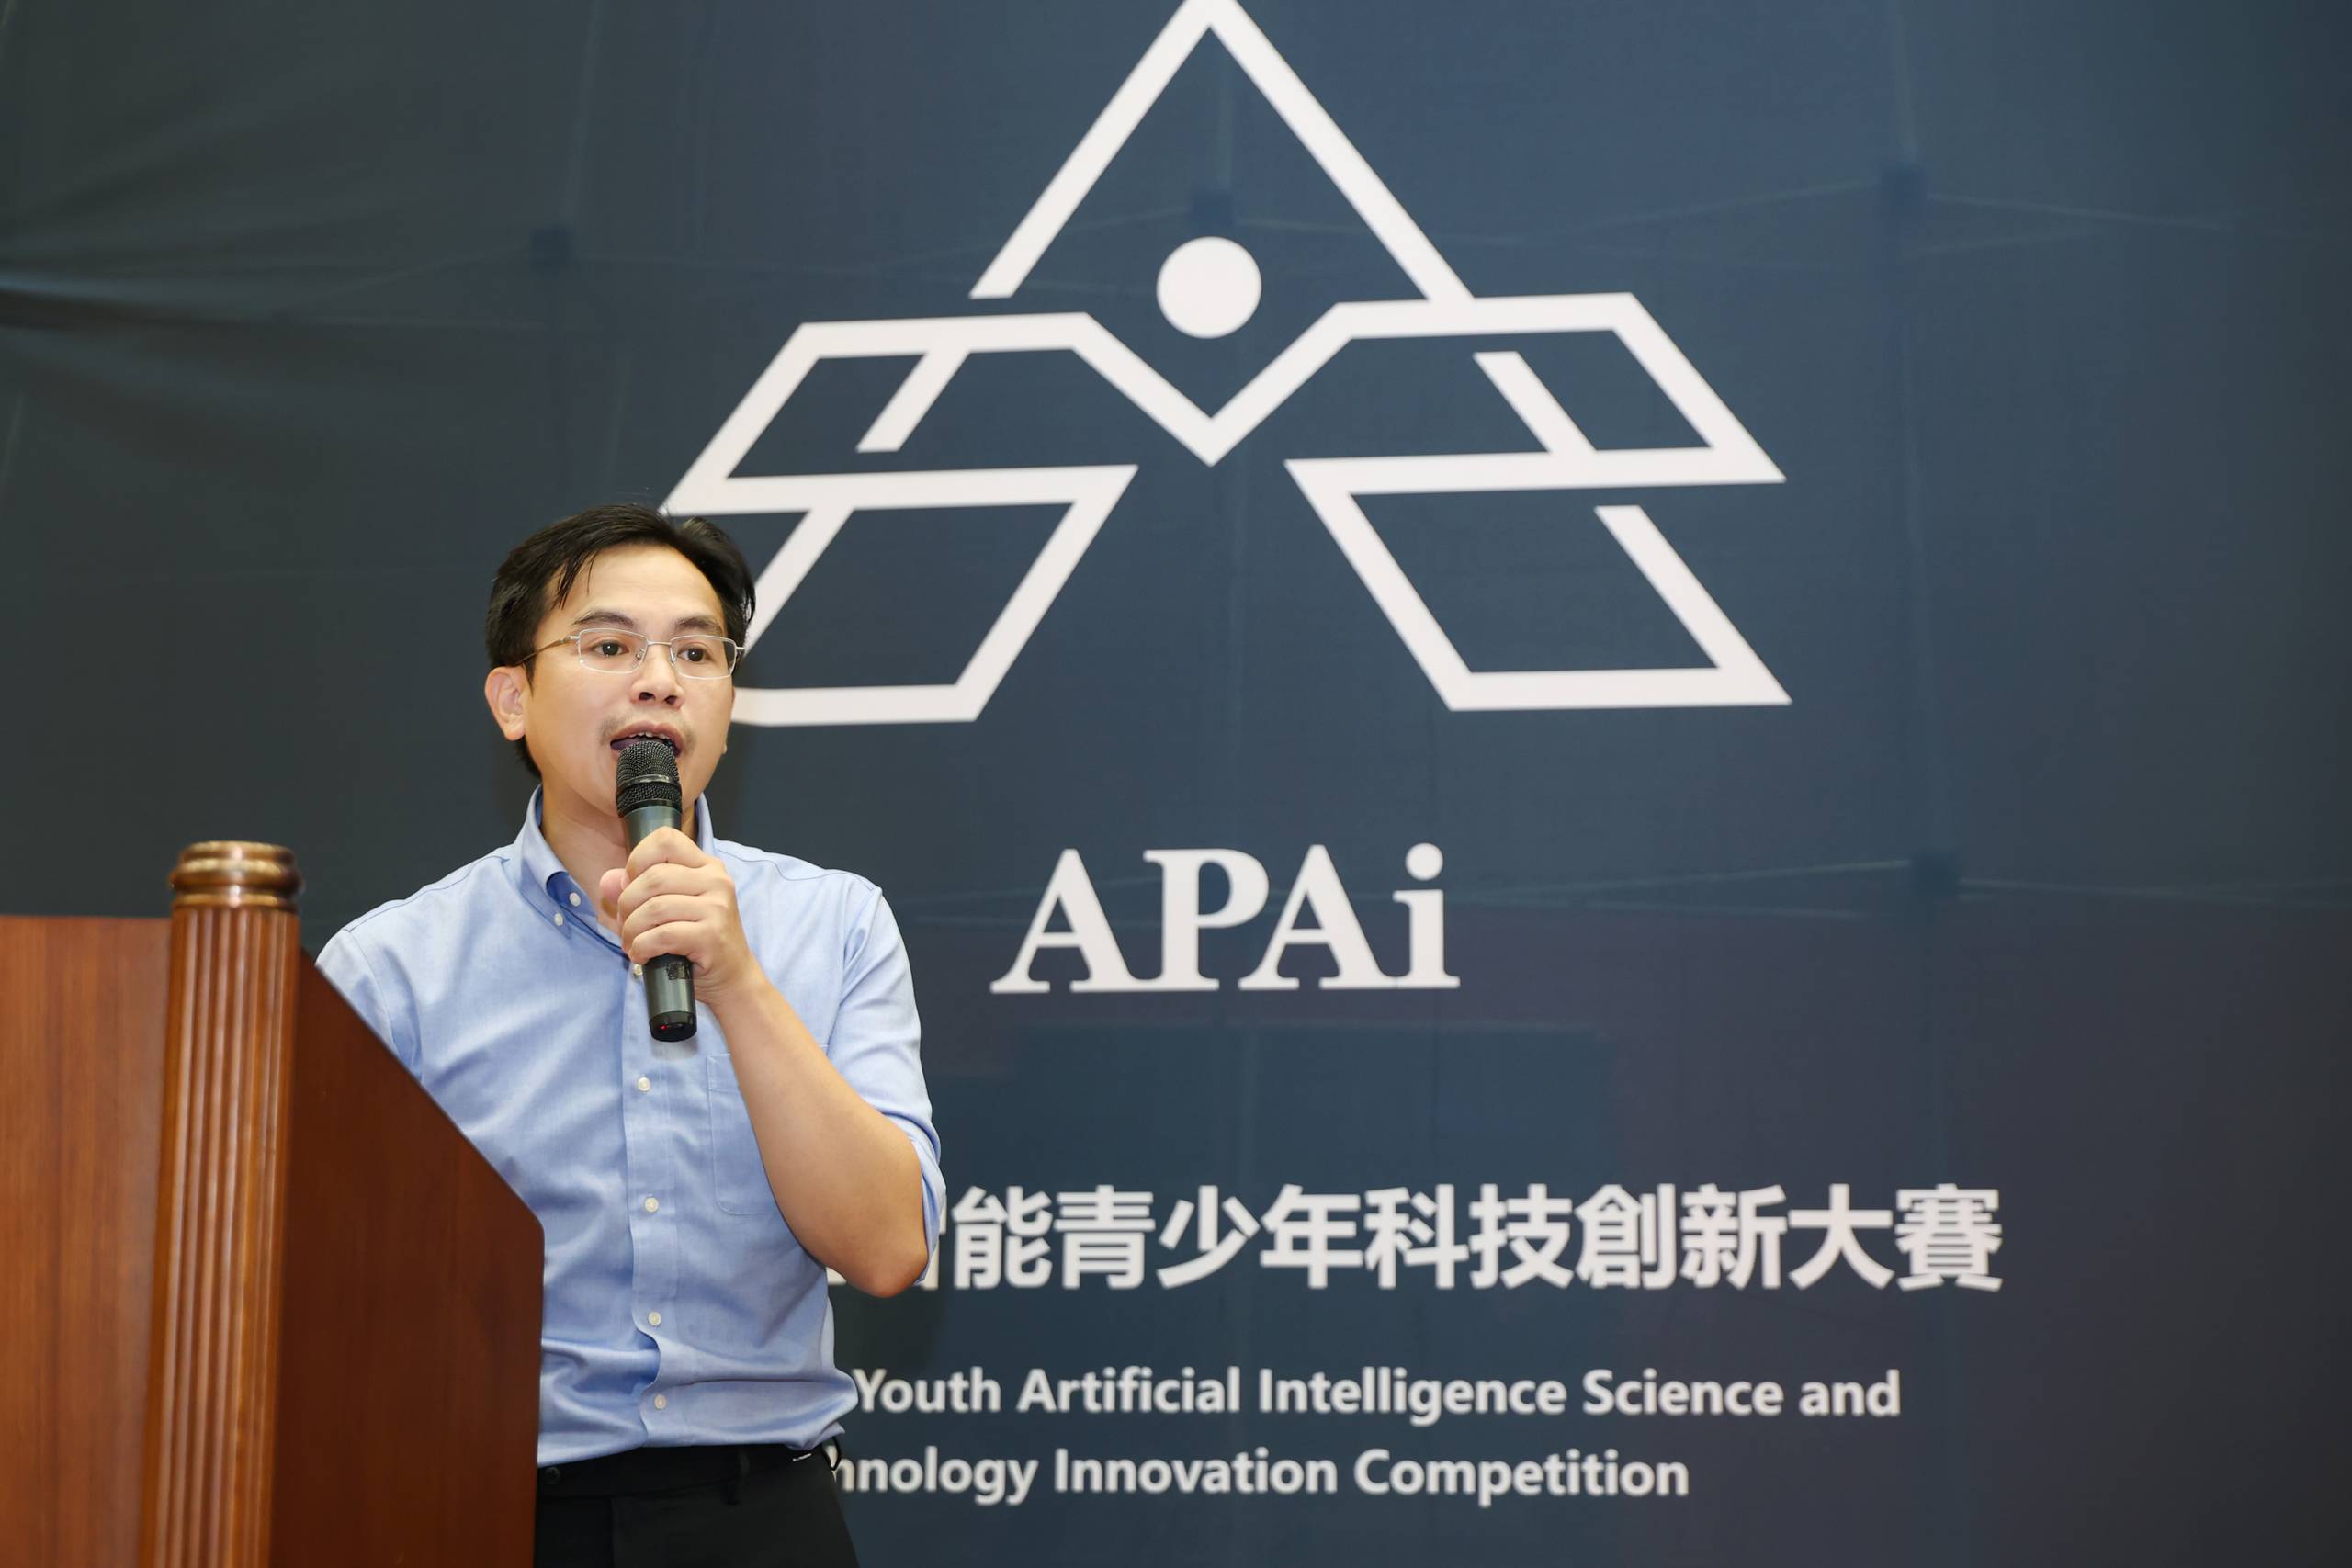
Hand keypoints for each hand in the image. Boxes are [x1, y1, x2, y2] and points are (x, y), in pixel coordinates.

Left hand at [596, 828, 766, 1008]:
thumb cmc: (697, 941)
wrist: (732, 978)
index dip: (638, 859)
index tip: (631, 885)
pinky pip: (662, 935)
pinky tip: (642, 955)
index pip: (665, 839)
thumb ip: (635, 891)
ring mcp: (717, 907)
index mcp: (706, 866)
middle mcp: (716, 880)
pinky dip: (642, 947)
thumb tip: (608, 881)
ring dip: (631, 930)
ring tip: (632, 943)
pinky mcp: (712, 935)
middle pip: (653, 877)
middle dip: (627, 904)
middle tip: (626, 925)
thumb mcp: (668, 910)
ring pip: (654, 908)